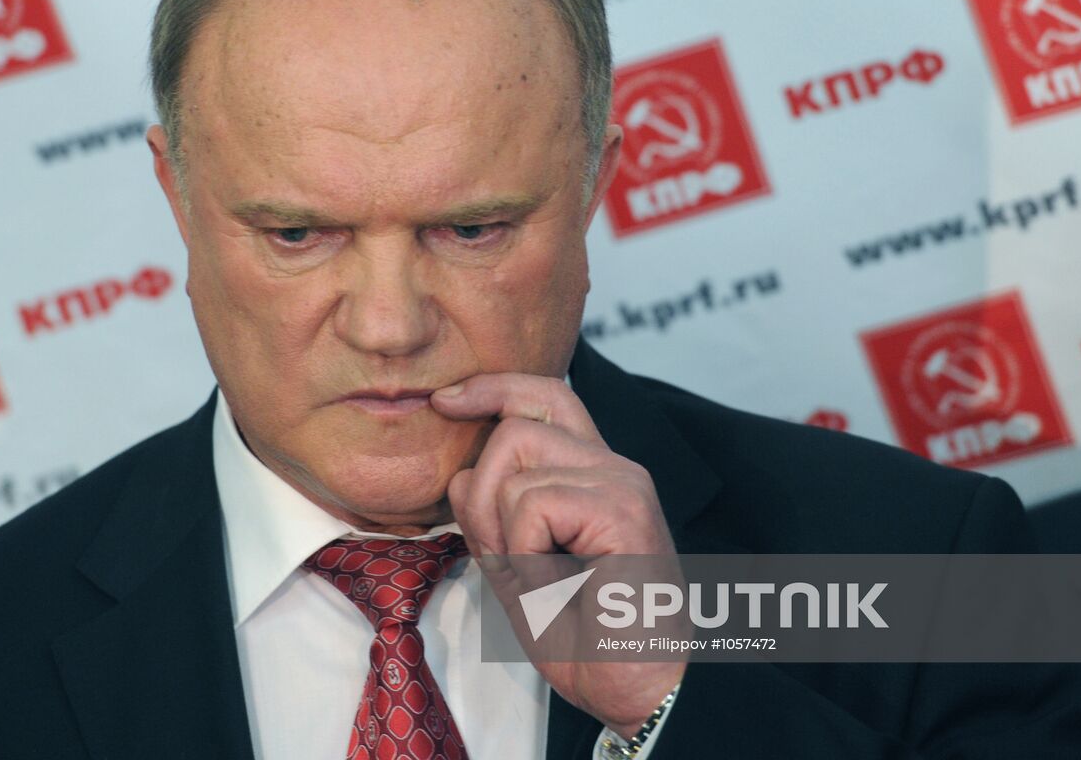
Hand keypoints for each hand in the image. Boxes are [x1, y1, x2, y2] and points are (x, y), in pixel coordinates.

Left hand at [431, 373, 685, 735]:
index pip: (544, 396)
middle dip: (483, 492)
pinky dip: (526, 552)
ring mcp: (621, 483)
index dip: (492, 388)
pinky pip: (532, 503)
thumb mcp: (518, 566)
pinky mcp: (622, 509)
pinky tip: (557, 584)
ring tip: (538, 576)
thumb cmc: (585, 638)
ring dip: (503, 529)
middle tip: (505, 557)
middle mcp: (613, 466)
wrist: (635, 691)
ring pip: (515, 459)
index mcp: (593, 474)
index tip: (445, 401)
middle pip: (516, 424)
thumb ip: (493, 515)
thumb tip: (461, 472)